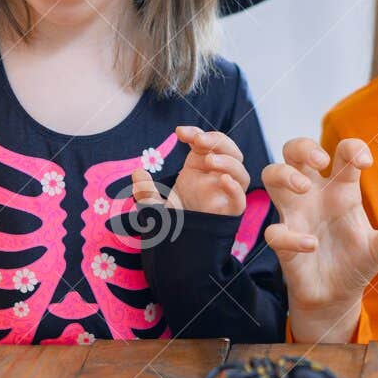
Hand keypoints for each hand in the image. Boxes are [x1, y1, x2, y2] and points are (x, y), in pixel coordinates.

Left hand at [130, 125, 247, 216]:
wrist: (183, 245)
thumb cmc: (175, 220)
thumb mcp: (155, 205)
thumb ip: (146, 191)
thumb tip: (138, 174)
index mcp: (200, 167)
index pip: (205, 142)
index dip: (195, 133)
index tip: (179, 132)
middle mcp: (216, 176)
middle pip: (229, 151)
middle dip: (217, 140)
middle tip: (198, 140)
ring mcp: (226, 194)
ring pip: (240, 172)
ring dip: (228, 161)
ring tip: (209, 160)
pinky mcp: (230, 211)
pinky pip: (240, 198)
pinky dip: (236, 188)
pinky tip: (224, 180)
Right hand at [262, 137, 377, 342]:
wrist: (336, 296)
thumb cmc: (355, 262)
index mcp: (342, 190)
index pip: (342, 153)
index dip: (353, 148)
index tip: (364, 162)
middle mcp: (314, 196)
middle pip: (295, 151)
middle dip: (304, 146)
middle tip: (321, 161)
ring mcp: (295, 215)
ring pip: (272, 175)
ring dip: (285, 174)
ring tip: (304, 188)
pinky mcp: (283, 241)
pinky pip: (274, 231)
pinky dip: (291, 236)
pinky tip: (312, 245)